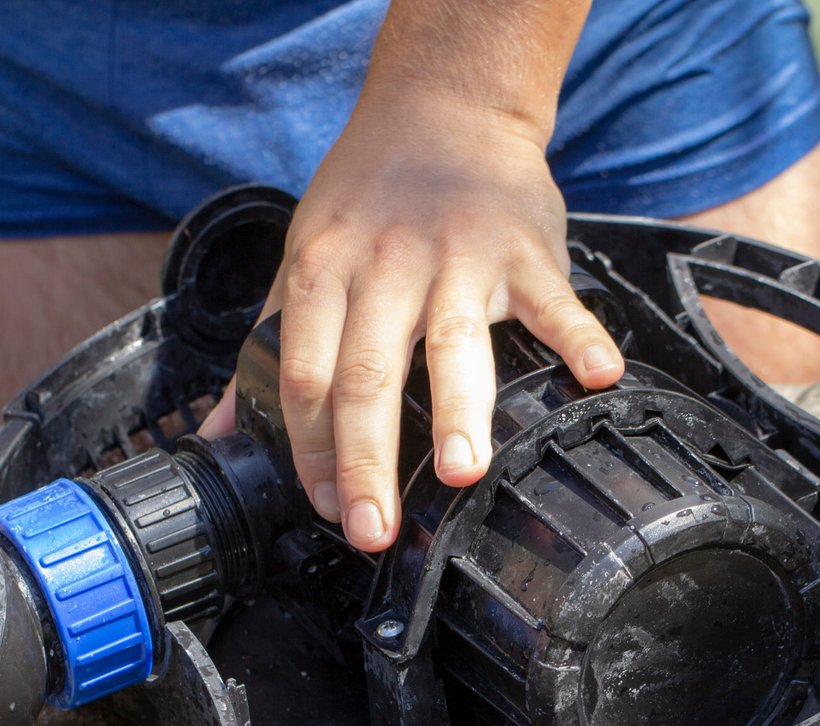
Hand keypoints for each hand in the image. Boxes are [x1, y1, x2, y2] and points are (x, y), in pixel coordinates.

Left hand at [261, 84, 623, 550]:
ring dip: (461, 411)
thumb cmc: (367, 197)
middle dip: (366, 458)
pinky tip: (597, 379)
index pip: (305, 374)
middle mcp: (385, 266)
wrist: (442, 104)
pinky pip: (554, 299)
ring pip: (454, 342)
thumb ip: (269, 350)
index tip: (325, 506)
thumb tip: (222, 434)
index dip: (309, 447)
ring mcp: (459, 255)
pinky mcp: (525, 247)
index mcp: (322, 271)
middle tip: (372, 528)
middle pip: (368, 373)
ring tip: (464, 475)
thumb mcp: (303, 258)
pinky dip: (580, 337)